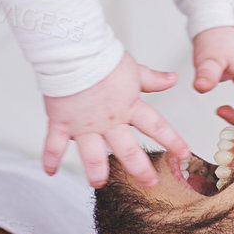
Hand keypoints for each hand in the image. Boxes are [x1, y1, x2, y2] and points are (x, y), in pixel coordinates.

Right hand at [42, 52, 190, 188]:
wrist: (72, 50)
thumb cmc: (100, 56)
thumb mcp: (132, 68)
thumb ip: (151, 79)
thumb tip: (172, 79)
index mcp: (128, 106)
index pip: (156, 126)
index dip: (172, 140)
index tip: (184, 153)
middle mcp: (108, 120)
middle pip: (128, 150)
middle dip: (140, 168)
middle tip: (149, 182)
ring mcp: (84, 124)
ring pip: (92, 155)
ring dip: (96, 172)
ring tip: (98, 183)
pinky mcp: (62, 121)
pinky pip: (54, 144)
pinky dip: (50, 159)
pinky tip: (49, 172)